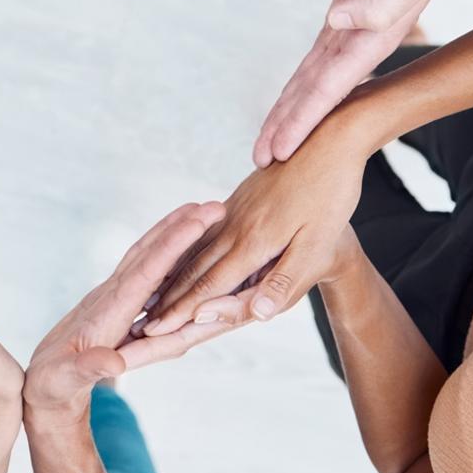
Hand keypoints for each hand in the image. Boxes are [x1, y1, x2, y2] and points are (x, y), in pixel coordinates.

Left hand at [23, 202, 225, 424]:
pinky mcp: (117, 305)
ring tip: (200, 213)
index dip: (171, 246)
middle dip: (179, 228)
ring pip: (147, 258)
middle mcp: (111, 296)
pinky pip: (147, 274)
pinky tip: (181, 249)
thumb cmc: (52, 385)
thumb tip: (115, 363)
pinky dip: (165, 255)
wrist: (40, 385)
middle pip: (149, 253)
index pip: (145, 272)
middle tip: (213, 206)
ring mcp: (114, 297)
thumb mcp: (64, 380)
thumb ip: (89, 368)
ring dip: (173, 234)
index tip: (196, 219)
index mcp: (106, 311)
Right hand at [142, 113, 368, 336]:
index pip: (211, 286)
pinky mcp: (239, 198)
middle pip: (195, 269)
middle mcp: (235, 225)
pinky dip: (188, 251)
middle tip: (142, 322)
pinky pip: (206, 231)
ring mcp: (234, 209)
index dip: (182, 312)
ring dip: (173, 276)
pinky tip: (182, 256)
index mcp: (253, 242)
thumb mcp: (318, 245)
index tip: (155, 331)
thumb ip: (284, 281)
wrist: (327, 141)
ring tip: (153, 295)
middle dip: (168, 299)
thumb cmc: (330, 196)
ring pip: (196, 249)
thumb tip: (257, 315)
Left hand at [254, 0, 471, 166]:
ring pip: (311, 80)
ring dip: (291, 112)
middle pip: (313, 95)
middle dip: (288, 129)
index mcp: (372, 38)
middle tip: (260, 161)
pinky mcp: (342, 15)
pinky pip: (316, 58)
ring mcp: (349, 31)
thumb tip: (337, 21)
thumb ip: (378, 1)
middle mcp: (358, 41)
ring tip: (271, 141)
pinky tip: (292, 99)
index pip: (327, 90)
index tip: (278, 151)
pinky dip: (301, 84)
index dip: (301, 121)